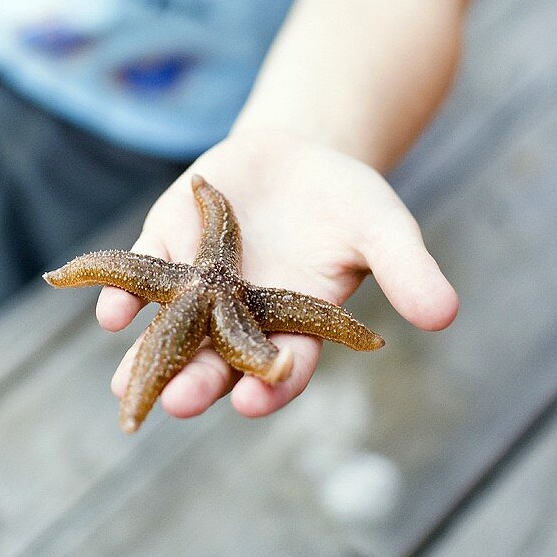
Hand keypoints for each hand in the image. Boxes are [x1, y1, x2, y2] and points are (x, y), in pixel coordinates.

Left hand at [97, 126, 457, 421]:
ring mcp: (200, 284)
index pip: (282, 367)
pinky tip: (111, 313)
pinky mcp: (168, 246)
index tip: (255, 401)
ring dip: (147, 357)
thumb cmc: (347, 199)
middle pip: (217, 361)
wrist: (297, 153)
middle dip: (197, 383)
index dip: (270, 385)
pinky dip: (125, 296)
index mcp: (294, 325)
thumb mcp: (383, 226)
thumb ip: (407, 269)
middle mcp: (240, 316)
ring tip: (124, 387)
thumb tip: (446, 314)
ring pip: (169, 330)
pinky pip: (142, 275)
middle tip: (178, 403)